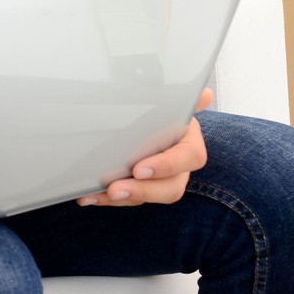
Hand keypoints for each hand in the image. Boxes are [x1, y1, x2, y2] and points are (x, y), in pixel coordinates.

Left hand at [77, 87, 212, 206]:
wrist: (152, 117)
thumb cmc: (163, 110)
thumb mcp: (172, 102)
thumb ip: (187, 100)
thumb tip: (205, 94)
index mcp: (190, 143)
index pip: (189, 159)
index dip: (166, 166)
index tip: (139, 169)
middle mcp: (180, 167)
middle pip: (171, 188)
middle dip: (141, 191)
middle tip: (115, 188)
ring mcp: (162, 181)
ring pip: (148, 197)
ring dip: (122, 199)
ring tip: (97, 194)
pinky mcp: (142, 189)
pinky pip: (129, 200)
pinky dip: (107, 200)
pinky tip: (88, 196)